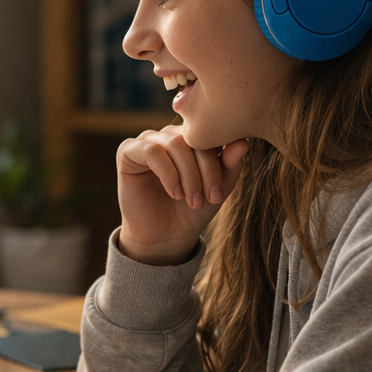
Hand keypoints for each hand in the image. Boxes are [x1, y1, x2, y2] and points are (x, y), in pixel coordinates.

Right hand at [117, 127, 248, 265]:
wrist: (165, 237)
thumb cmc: (193, 210)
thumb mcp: (218, 187)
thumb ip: (230, 163)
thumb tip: (243, 142)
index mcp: (192, 138)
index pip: (209, 135)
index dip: (218, 161)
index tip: (219, 193)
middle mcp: (170, 134)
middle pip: (192, 139)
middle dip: (204, 170)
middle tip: (208, 198)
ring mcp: (148, 140)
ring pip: (174, 144)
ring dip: (187, 174)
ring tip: (191, 200)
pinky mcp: (128, 151)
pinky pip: (151, 151)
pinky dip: (167, 173)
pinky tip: (174, 193)